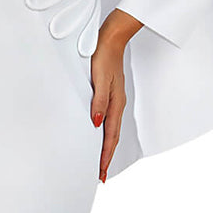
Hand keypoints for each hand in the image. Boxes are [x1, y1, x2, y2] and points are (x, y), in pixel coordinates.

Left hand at [90, 10, 141, 181]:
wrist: (111, 38)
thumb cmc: (103, 56)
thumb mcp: (98, 79)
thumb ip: (98, 101)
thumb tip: (96, 123)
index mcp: (115, 104)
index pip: (109, 137)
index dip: (105, 156)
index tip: (101, 173)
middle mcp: (116, 104)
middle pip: (112, 137)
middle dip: (106, 157)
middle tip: (101, 174)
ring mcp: (114, 100)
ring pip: (111, 130)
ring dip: (105, 147)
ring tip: (100, 161)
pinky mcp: (110, 94)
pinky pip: (109, 120)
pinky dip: (105, 132)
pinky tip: (99, 134)